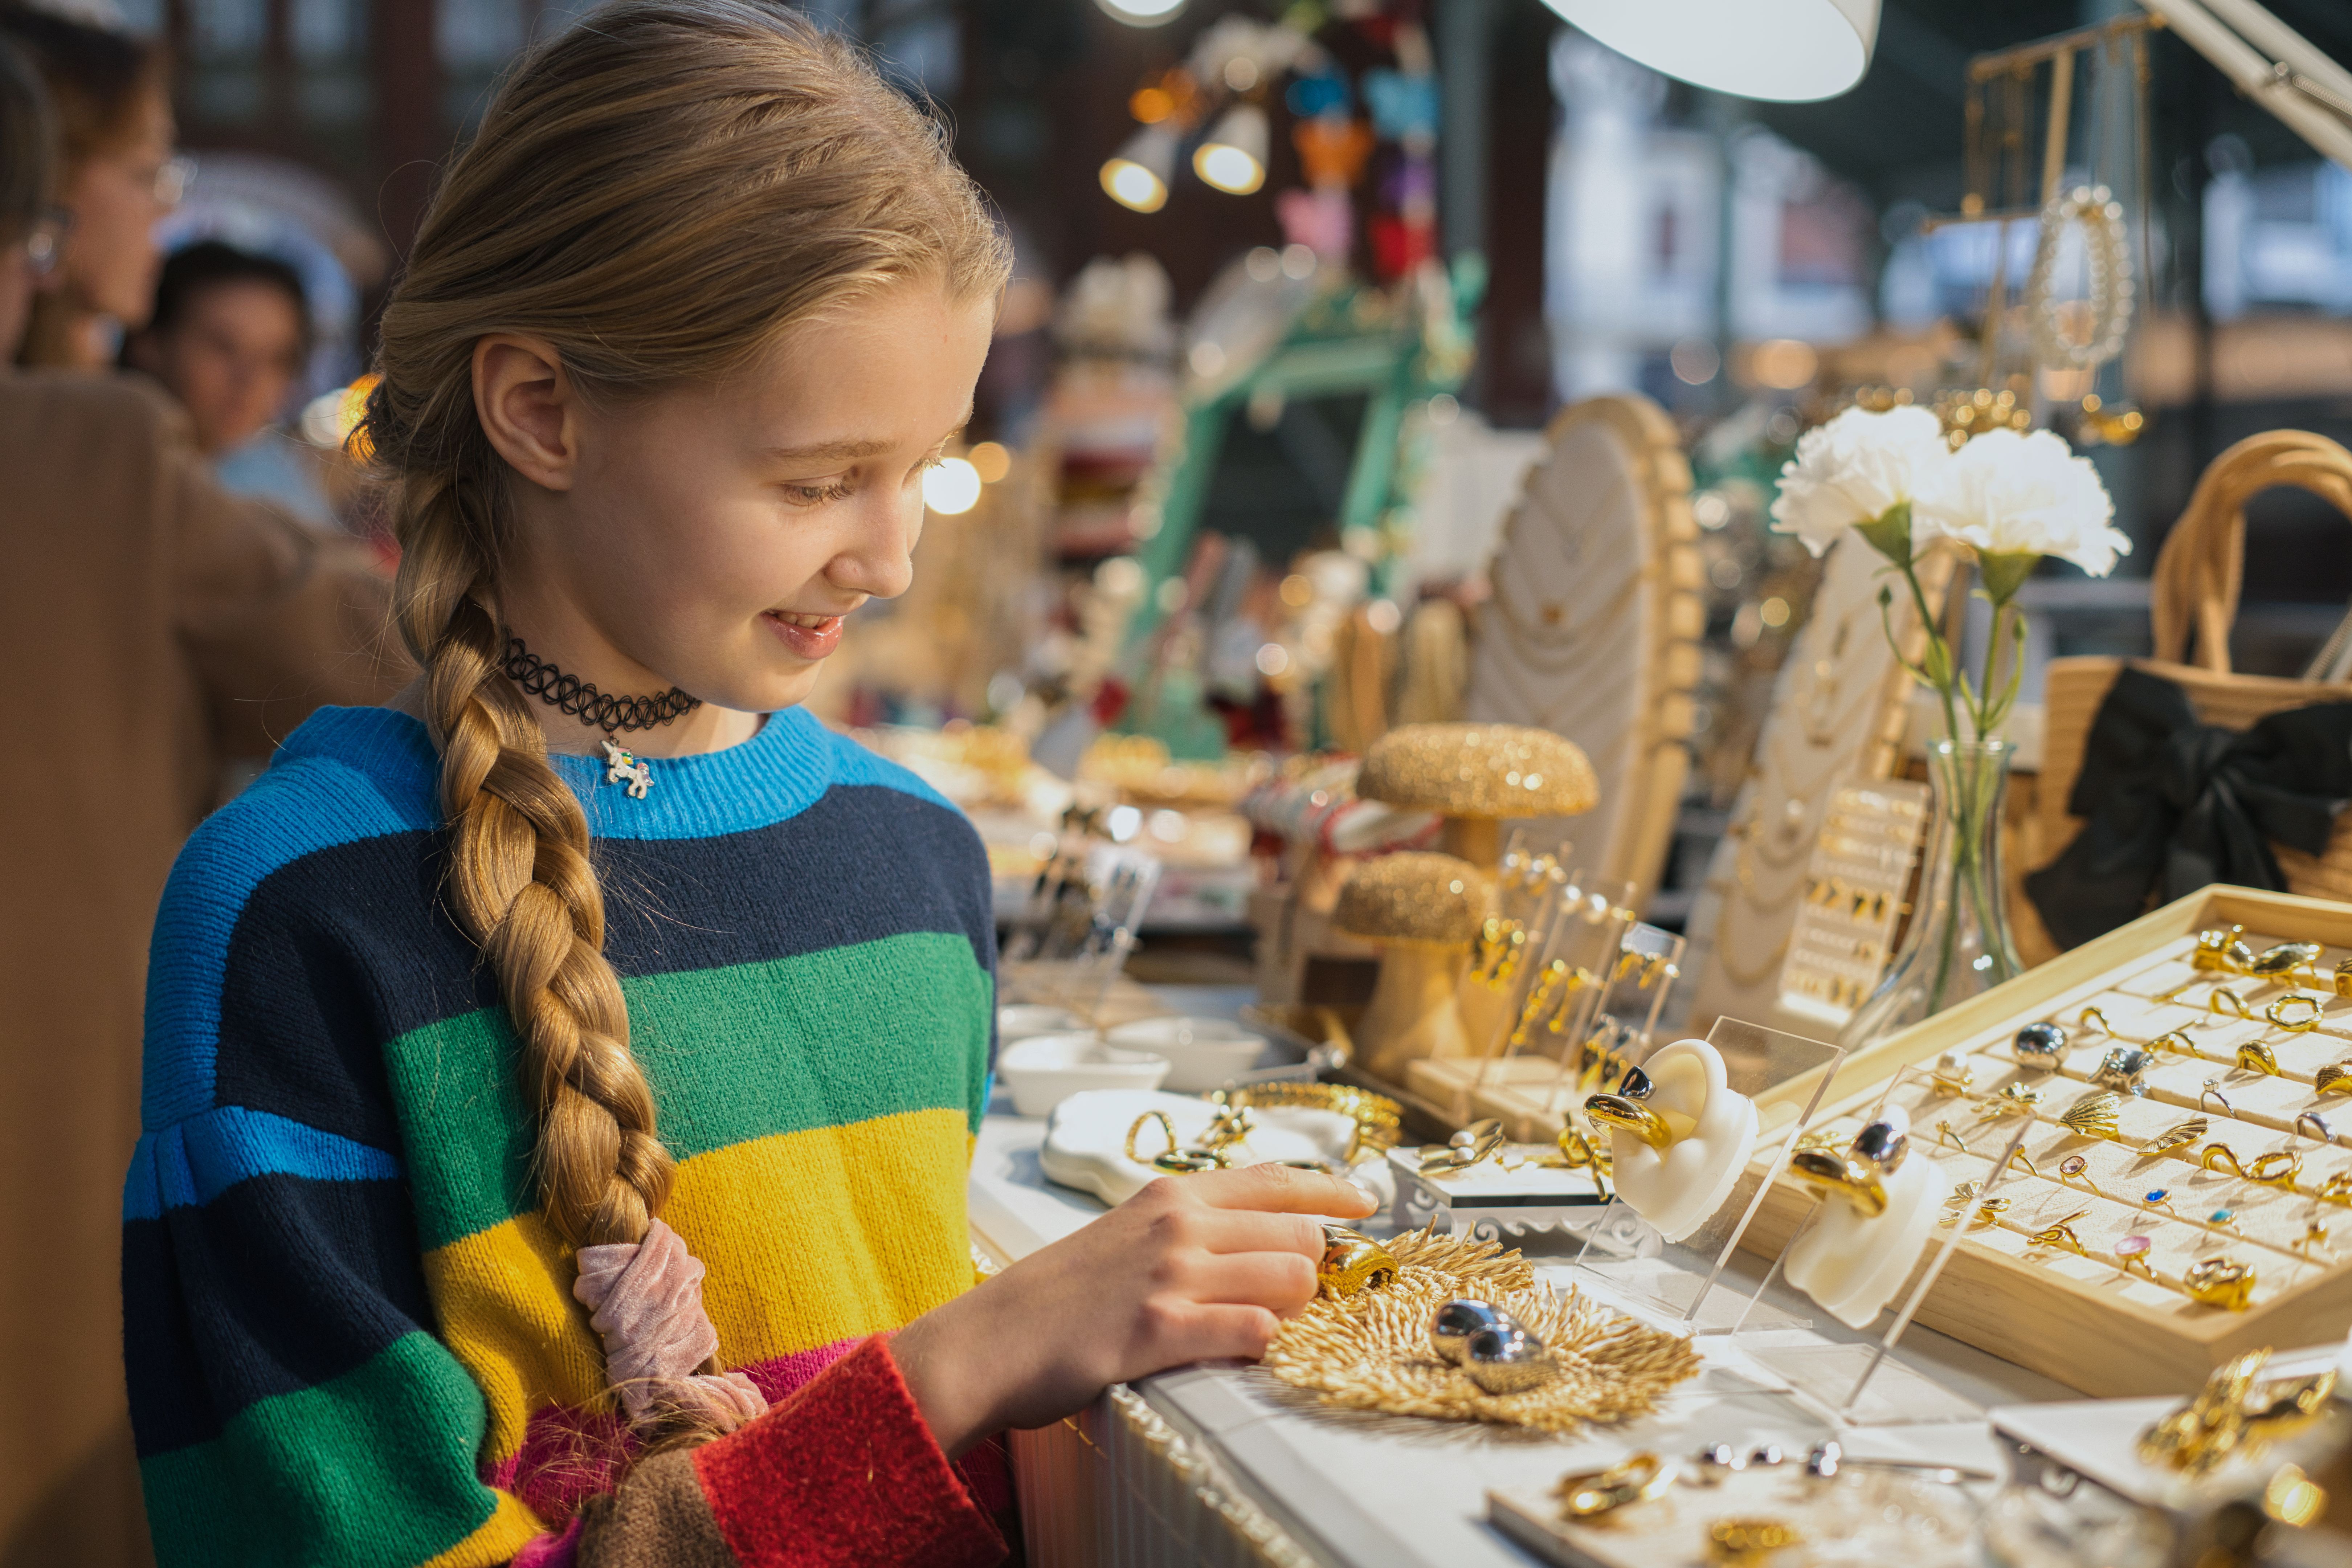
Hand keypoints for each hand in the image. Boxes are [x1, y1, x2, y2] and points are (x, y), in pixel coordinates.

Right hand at [893, 1164, 1375, 1457]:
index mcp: (1170, 1196)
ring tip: (1257, 1324)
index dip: (1330, 1190)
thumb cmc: (1061, 1293)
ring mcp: (1172, 1276)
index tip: (1364, 1203)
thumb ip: (1188, 1228)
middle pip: (1300, 1235)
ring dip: (1291, 1310)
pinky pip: (1254, 1332)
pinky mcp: (1162, 1330)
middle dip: (1312, 1270)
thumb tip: (1253, 1237)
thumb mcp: (1126, 1233)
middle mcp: (1179, 1226)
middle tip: (1288, 1297)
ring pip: (1291, 1281)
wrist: (995, 1337)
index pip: (1275, 1178)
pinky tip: (1236, 1348)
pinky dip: (1261, 1344)